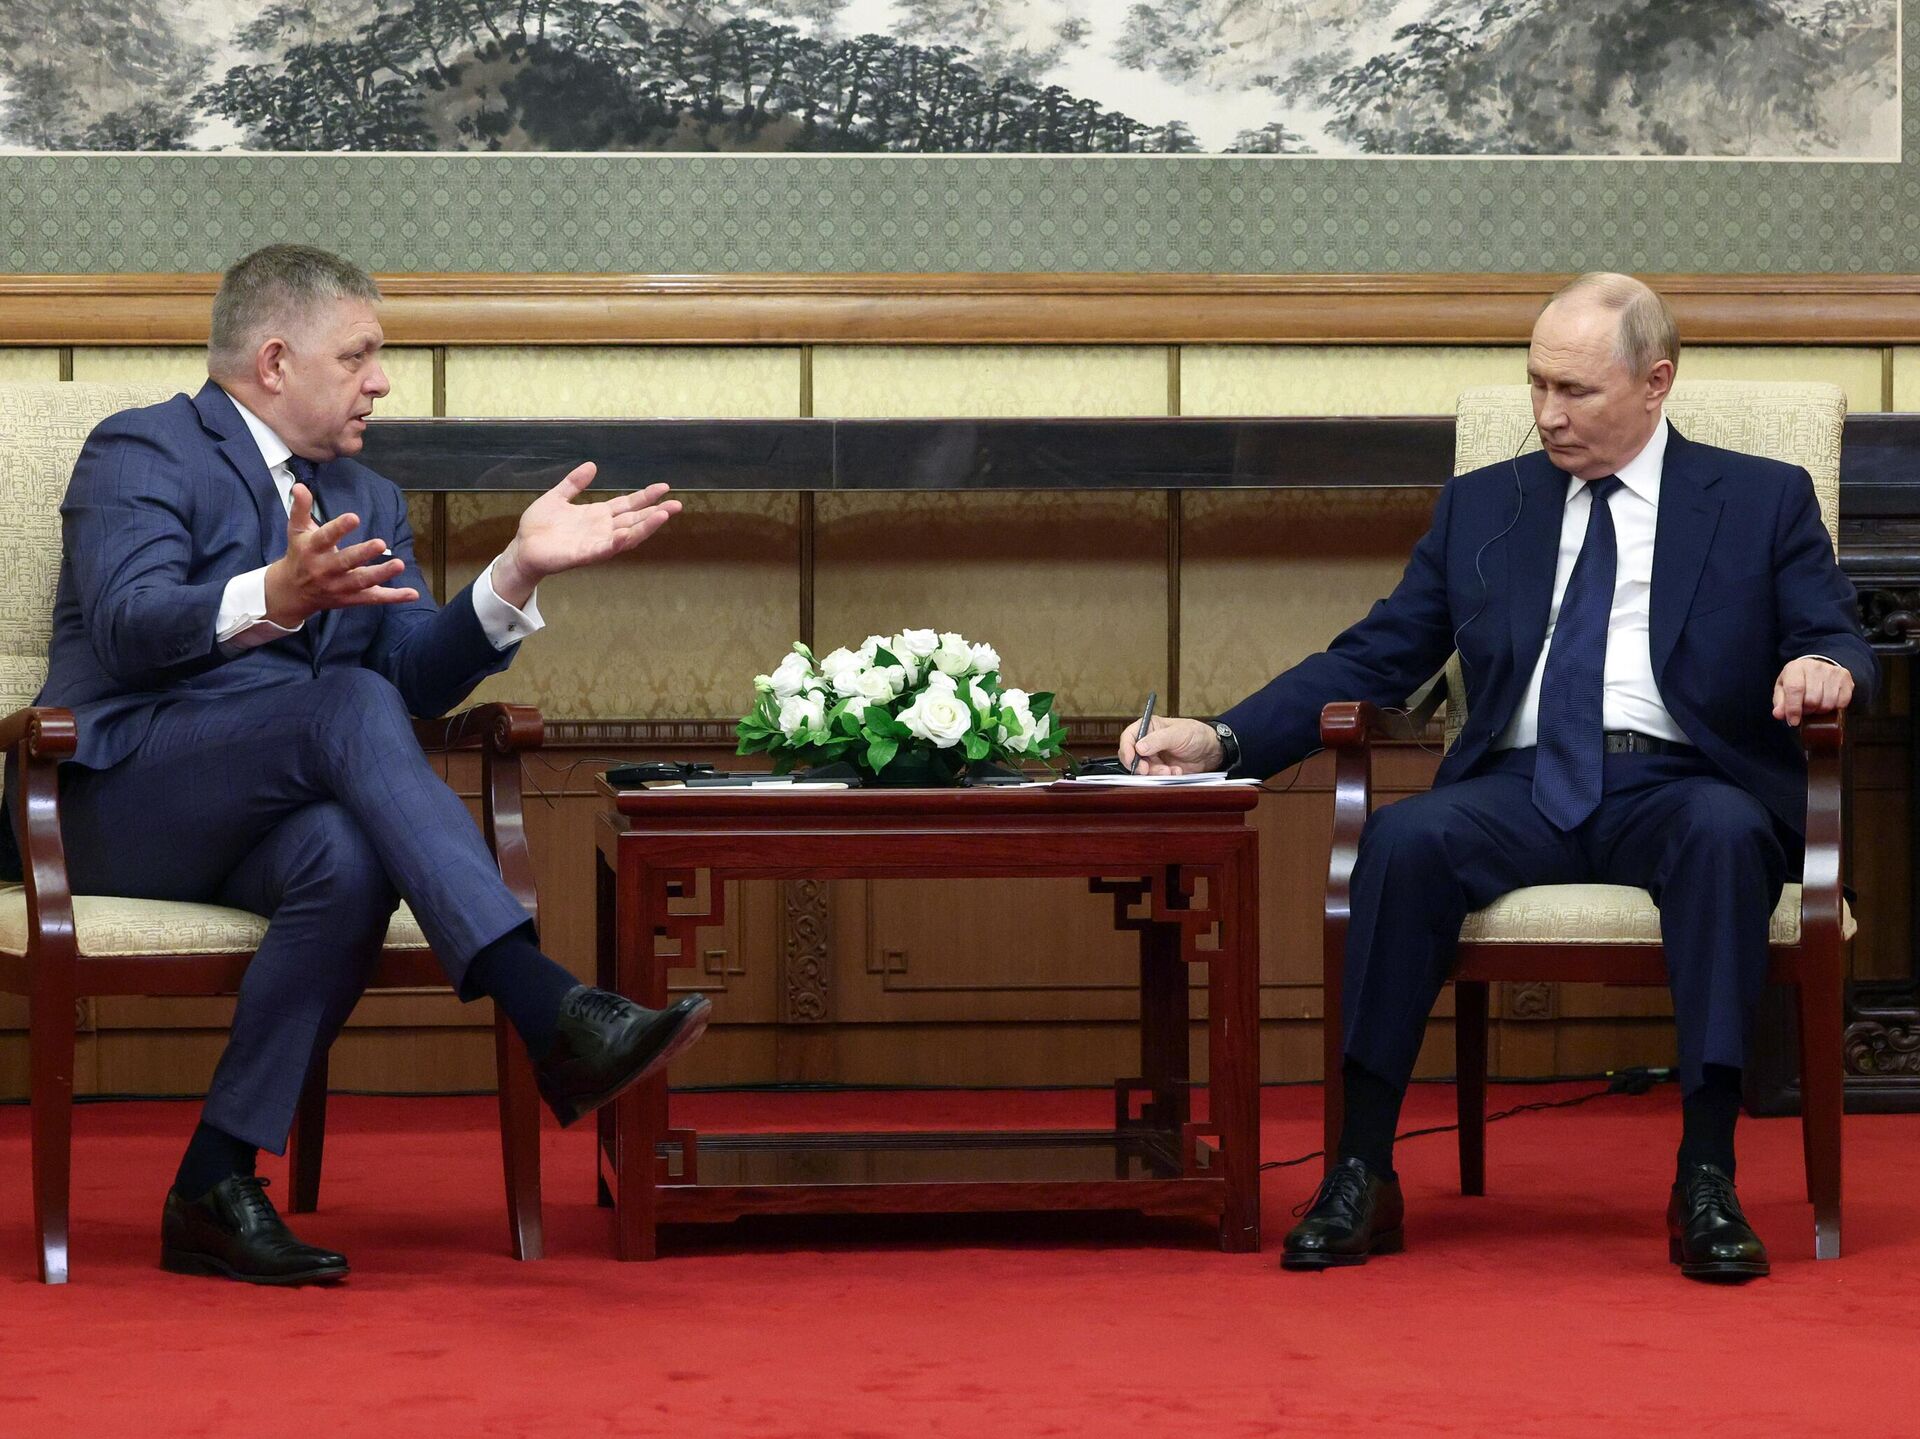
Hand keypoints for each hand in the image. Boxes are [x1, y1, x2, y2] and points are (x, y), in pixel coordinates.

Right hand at [263, 483, 417, 627]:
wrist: (292, 592)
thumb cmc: (300, 554)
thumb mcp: (296, 530)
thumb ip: (301, 508)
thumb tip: (301, 486)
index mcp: (312, 549)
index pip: (325, 537)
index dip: (339, 528)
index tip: (354, 517)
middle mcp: (325, 569)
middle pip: (345, 561)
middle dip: (363, 553)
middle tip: (381, 543)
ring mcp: (339, 586)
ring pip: (361, 581)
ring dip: (381, 574)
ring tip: (399, 564)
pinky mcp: (351, 598)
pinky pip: (374, 598)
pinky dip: (393, 597)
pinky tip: (413, 594)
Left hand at [492, 464, 680, 605]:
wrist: (522, 548)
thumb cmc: (538, 527)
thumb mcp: (557, 497)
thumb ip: (574, 483)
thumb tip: (592, 466)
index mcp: (597, 515)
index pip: (628, 505)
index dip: (645, 496)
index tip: (664, 487)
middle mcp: (602, 529)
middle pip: (635, 520)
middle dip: (656, 513)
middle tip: (676, 504)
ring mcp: (596, 543)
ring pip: (627, 535)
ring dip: (645, 527)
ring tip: (663, 516)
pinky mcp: (584, 555)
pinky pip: (605, 549)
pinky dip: (617, 542)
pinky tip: (628, 534)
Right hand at [1120, 716, 1224, 774]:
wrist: (1212, 752)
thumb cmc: (1197, 735)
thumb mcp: (1178, 734)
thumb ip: (1157, 740)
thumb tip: (1138, 747)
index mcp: (1149, 727)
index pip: (1129, 736)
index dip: (1126, 748)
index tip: (1130, 759)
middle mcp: (1148, 742)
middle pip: (1132, 756)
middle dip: (1139, 765)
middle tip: (1146, 771)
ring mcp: (1154, 756)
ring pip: (1143, 768)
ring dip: (1155, 772)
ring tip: (1170, 771)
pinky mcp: (1161, 769)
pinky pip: (1155, 776)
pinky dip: (1164, 777)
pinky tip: (1176, 772)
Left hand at [1772, 657, 1854, 725]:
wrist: (1816, 668)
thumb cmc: (1797, 681)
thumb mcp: (1782, 689)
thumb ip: (1780, 703)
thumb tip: (1778, 714)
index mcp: (1795, 668)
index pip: (1795, 690)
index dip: (1794, 708)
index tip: (1794, 722)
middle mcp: (1814, 666)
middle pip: (1812, 699)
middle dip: (1807, 710)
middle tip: (1805, 709)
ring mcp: (1832, 671)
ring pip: (1828, 703)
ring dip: (1821, 710)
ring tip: (1815, 705)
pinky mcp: (1845, 677)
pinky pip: (1842, 702)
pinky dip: (1834, 708)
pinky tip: (1827, 702)